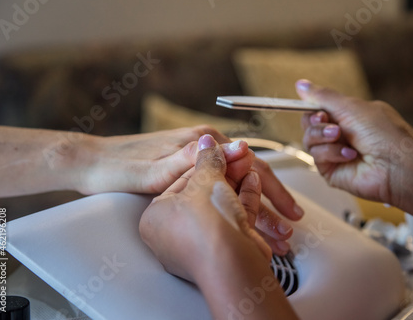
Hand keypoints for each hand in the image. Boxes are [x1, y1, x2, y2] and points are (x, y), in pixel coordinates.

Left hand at [77, 125, 300, 252]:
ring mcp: (197, 159)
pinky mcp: (190, 173)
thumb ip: (194, 159)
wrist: (93, 163)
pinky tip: (247, 221)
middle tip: (291, 225)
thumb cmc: (120, 167)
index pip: (250, 164)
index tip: (290, 212)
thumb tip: (237, 146)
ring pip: (238, 185)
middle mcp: (202, 147)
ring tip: (276, 232)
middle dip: (272, 202)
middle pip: (249, 175)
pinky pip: (223, 190)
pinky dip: (237, 207)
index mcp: (200, 141)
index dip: (274, 189)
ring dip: (257, 208)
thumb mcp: (155, 168)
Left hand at [139, 134, 270, 282]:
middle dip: (233, 179)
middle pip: (208, 195)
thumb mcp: (201, 183)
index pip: (187, 180)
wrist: (230, 269)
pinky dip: (245, 203)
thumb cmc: (204, 228)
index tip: (233, 155)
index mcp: (158, 215)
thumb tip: (207, 143)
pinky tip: (255, 185)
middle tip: (245, 163)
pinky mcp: (218, 250)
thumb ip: (206, 159)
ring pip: (223, 209)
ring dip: (242, 192)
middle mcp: (173, 232)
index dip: (214, 164)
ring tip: (253, 175)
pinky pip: (230, 221)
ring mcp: (196, 243)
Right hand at [297, 79, 412, 206]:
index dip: (312, 108)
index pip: (318, 109)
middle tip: (330, 123)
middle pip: (309, 125)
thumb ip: (323, 96)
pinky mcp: (331, 171)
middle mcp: (341, 134)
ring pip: (309, 141)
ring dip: (323, 137)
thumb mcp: (352, 106)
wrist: (397, 164)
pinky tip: (350, 155)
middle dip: (317, 122)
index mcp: (348, 116)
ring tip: (340, 137)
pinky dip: (332, 153)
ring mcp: (335, 153)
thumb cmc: (385, 134)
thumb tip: (301, 85)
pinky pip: (317, 157)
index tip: (316, 108)